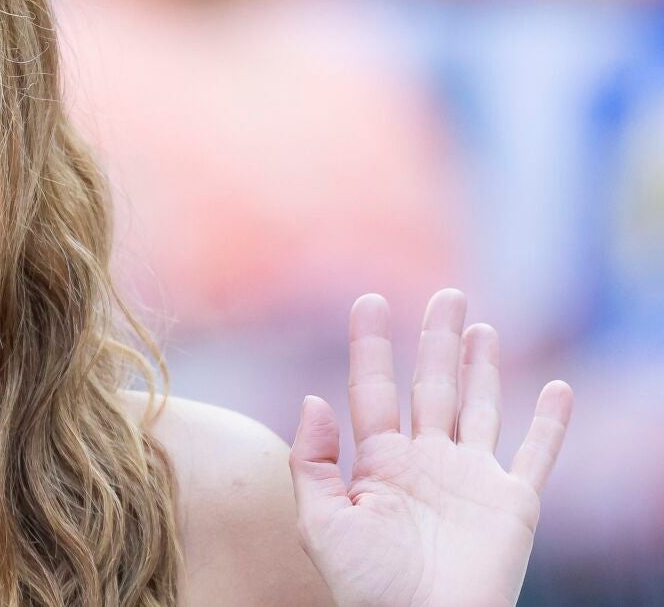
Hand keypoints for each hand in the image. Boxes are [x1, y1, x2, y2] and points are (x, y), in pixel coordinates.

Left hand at [288, 289, 572, 606]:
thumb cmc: (366, 587)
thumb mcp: (319, 524)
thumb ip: (312, 462)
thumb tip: (312, 400)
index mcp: (379, 464)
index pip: (374, 390)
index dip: (372, 346)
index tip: (369, 301)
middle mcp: (427, 463)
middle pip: (432, 386)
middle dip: (436, 341)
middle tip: (445, 293)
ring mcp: (471, 481)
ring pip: (480, 407)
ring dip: (483, 367)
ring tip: (480, 326)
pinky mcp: (512, 504)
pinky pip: (536, 455)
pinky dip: (552, 423)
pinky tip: (559, 389)